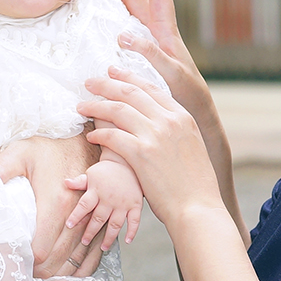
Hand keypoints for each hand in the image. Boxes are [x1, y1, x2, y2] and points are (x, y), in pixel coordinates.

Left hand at [0, 133, 103, 280]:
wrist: (83, 138)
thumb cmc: (49, 147)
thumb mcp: (19, 152)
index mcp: (55, 203)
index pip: (41, 250)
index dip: (26, 260)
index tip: (15, 257)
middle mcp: (77, 215)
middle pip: (57, 261)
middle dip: (40, 270)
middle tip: (24, 266)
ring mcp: (91, 219)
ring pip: (76, 262)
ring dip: (59, 271)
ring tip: (41, 270)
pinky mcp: (100, 220)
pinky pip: (94, 255)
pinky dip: (81, 268)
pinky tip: (67, 269)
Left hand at [64, 158, 142, 250]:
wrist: (127, 162)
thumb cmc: (106, 170)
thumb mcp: (91, 173)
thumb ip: (79, 182)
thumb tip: (65, 182)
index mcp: (96, 191)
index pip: (84, 205)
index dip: (76, 216)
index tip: (69, 225)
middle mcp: (109, 198)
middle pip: (98, 218)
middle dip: (90, 232)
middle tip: (84, 242)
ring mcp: (123, 203)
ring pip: (115, 224)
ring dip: (109, 237)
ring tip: (103, 247)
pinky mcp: (135, 204)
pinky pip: (134, 221)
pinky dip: (132, 231)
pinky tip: (128, 240)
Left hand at [78, 68, 221, 227]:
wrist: (198, 208)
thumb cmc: (194, 184)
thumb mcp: (191, 145)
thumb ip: (174, 128)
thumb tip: (155, 120)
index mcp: (182, 116)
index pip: (150, 87)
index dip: (128, 77)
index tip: (113, 72)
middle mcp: (169, 121)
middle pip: (130, 92)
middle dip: (106, 84)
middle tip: (90, 82)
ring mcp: (155, 135)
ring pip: (118, 110)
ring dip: (96, 106)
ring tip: (82, 106)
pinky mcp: (141, 154)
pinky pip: (113, 136)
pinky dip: (99, 134)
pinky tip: (92, 136)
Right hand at [95, 0, 210, 121]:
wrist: (195, 112)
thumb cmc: (187, 93)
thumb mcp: (171, 73)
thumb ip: (150, 53)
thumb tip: (123, 36)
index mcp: (166, 31)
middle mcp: (157, 31)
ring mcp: (149, 41)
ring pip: (129, 10)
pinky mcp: (141, 53)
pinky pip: (124, 27)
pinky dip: (111, 16)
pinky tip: (98, 18)